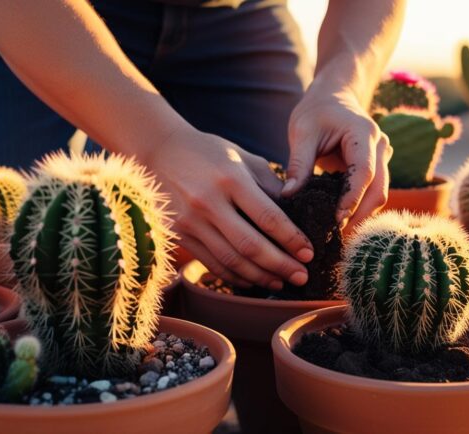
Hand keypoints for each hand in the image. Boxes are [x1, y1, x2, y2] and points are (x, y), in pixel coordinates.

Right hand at [148, 128, 312, 287]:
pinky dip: (235, 276)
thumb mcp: (243, 158)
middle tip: (302, 277)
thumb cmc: (209, 152)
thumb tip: (299, 218)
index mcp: (230, 179)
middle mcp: (208, 202)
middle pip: (250, 245)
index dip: (292, 240)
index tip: (309, 253)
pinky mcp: (178, 234)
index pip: (268, 217)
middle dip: (281, 265)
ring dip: (260, 276)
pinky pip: (212, 263)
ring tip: (281, 282)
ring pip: (231, 260)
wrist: (158, 150)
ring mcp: (189, 221)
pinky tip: (253, 280)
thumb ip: (270, 186)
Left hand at [284, 90, 392, 228]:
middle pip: (379, 190)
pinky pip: (371, 194)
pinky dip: (358, 210)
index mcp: (364, 134)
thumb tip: (288, 196)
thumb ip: (298, 163)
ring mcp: (382, 158)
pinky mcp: (376, 169)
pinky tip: (340, 224)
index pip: (364, 173)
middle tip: (336, 239)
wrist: (334, 97)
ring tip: (337, 237)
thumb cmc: (316, 111)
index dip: (351, 199)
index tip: (335, 221)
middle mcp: (380, 147)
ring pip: (378, 195)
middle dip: (360, 216)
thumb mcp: (302, 132)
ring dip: (360, 216)